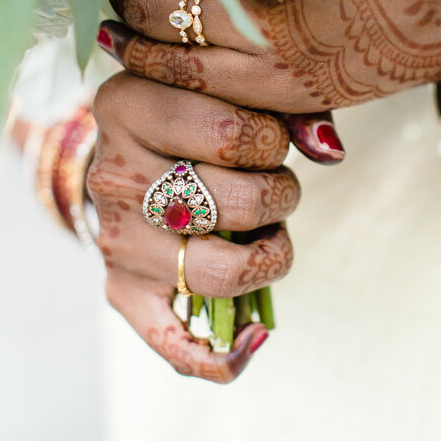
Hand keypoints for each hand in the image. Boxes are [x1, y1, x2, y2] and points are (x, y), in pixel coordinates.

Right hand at [86, 68, 298, 382]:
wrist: (124, 143)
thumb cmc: (192, 108)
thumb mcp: (222, 85)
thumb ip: (281, 103)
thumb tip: (328, 151)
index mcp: (130, 103)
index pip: (232, 132)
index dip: (274, 140)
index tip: (269, 137)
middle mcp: (112, 172)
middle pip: (234, 204)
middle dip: (279, 197)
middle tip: (275, 186)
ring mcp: (114, 237)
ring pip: (220, 271)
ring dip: (267, 257)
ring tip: (268, 234)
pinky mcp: (120, 287)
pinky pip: (172, 342)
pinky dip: (220, 355)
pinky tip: (255, 337)